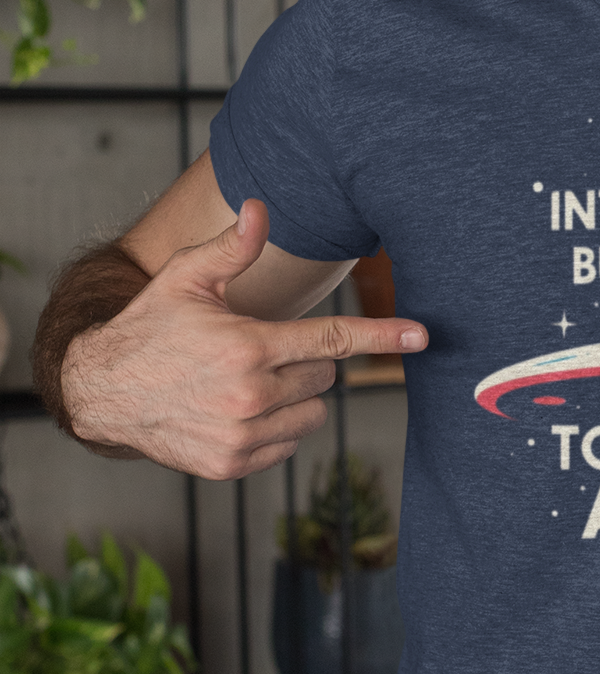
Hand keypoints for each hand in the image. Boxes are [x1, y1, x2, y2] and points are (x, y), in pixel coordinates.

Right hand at [62, 200, 427, 478]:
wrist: (103, 393)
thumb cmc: (150, 327)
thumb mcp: (186, 280)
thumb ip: (233, 249)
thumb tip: (263, 209)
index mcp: (247, 346)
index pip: (332, 339)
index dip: (382, 335)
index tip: (422, 336)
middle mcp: (249, 395)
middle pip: (326, 375)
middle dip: (306, 360)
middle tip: (262, 350)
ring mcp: (242, 435)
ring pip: (313, 411)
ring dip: (296, 395)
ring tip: (249, 381)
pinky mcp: (232, 464)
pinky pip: (289, 442)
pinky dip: (277, 426)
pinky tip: (237, 410)